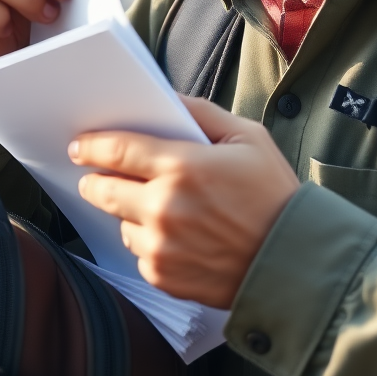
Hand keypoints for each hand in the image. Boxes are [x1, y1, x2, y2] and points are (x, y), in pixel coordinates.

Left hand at [70, 96, 299, 308]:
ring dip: (128, 210)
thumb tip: (166, 99)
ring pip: (119, 221)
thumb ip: (201, 112)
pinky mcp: (163, 276)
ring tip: (159, 205)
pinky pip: (137, 251)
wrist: (295, 261)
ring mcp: (160, 247)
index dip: (93, 144)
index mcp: (182, 167)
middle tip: (101, 173)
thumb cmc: (274, 194)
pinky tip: (177, 233)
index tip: (81, 144)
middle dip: (97, 177)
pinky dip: (148, 240)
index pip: (117, 149)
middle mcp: (163, 208)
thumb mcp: (247, 137)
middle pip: (102, 188)